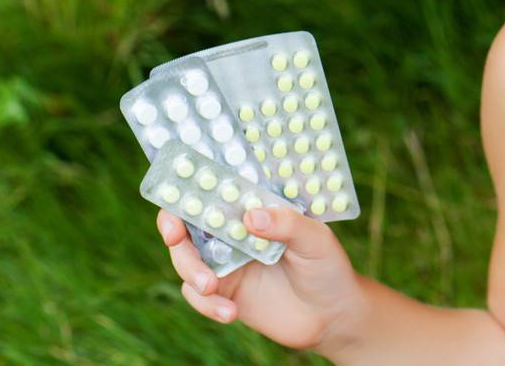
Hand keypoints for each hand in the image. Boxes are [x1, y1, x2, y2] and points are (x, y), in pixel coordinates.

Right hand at [158, 206, 364, 352]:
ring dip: (191, 271)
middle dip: (174, 229)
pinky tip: (230, 313)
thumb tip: (251, 216)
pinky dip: (206, 305)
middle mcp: (234, 233)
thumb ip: (287, 224)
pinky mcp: (224, 294)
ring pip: (186, 261)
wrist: (330, 314)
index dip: (189, 189)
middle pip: (188, 225)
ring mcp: (226, 263)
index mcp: (254, 208)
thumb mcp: (316, 239)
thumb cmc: (327, 266)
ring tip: (211, 286)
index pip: (216, 192)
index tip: (178, 196)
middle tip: (176, 238)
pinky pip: (199, 297)